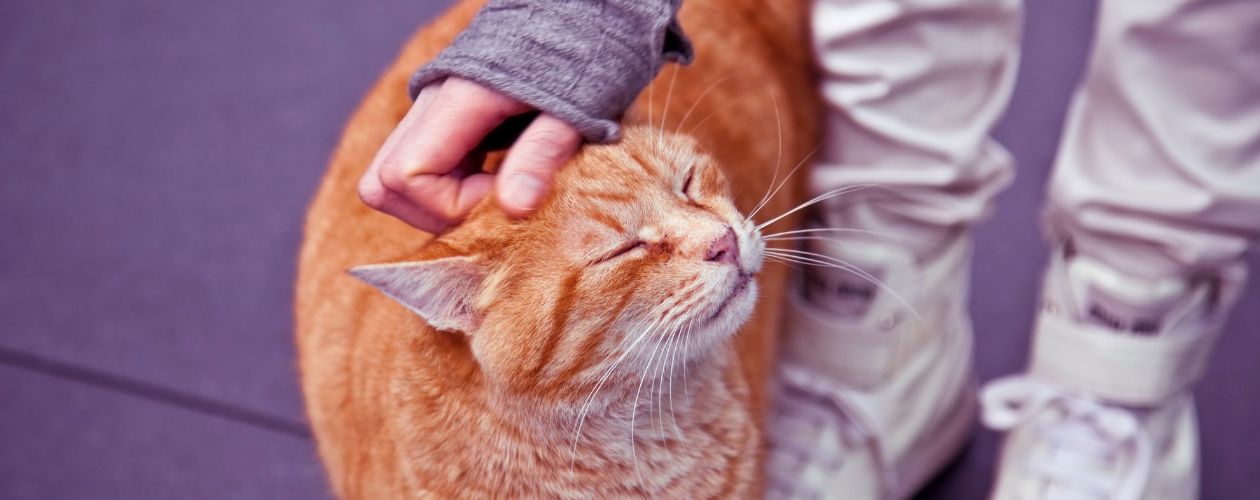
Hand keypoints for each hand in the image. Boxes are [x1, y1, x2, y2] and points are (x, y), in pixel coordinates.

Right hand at [358, 77, 581, 232]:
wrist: (577, 17)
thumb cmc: (580, 59)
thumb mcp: (573, 110)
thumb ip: (541, 155)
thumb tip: (514, 208)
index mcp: (457, 98)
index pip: (407, 175)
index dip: (453, 205)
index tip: (510, 197)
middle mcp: (430, 103)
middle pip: (384, 182)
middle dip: (436, 212)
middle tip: (496, 203)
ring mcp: (430, 110)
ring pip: (391, 178)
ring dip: (438, 202)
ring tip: (494, 191)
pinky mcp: (441, 118)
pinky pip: (418, 166)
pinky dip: (447, 187)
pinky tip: (492, 179)